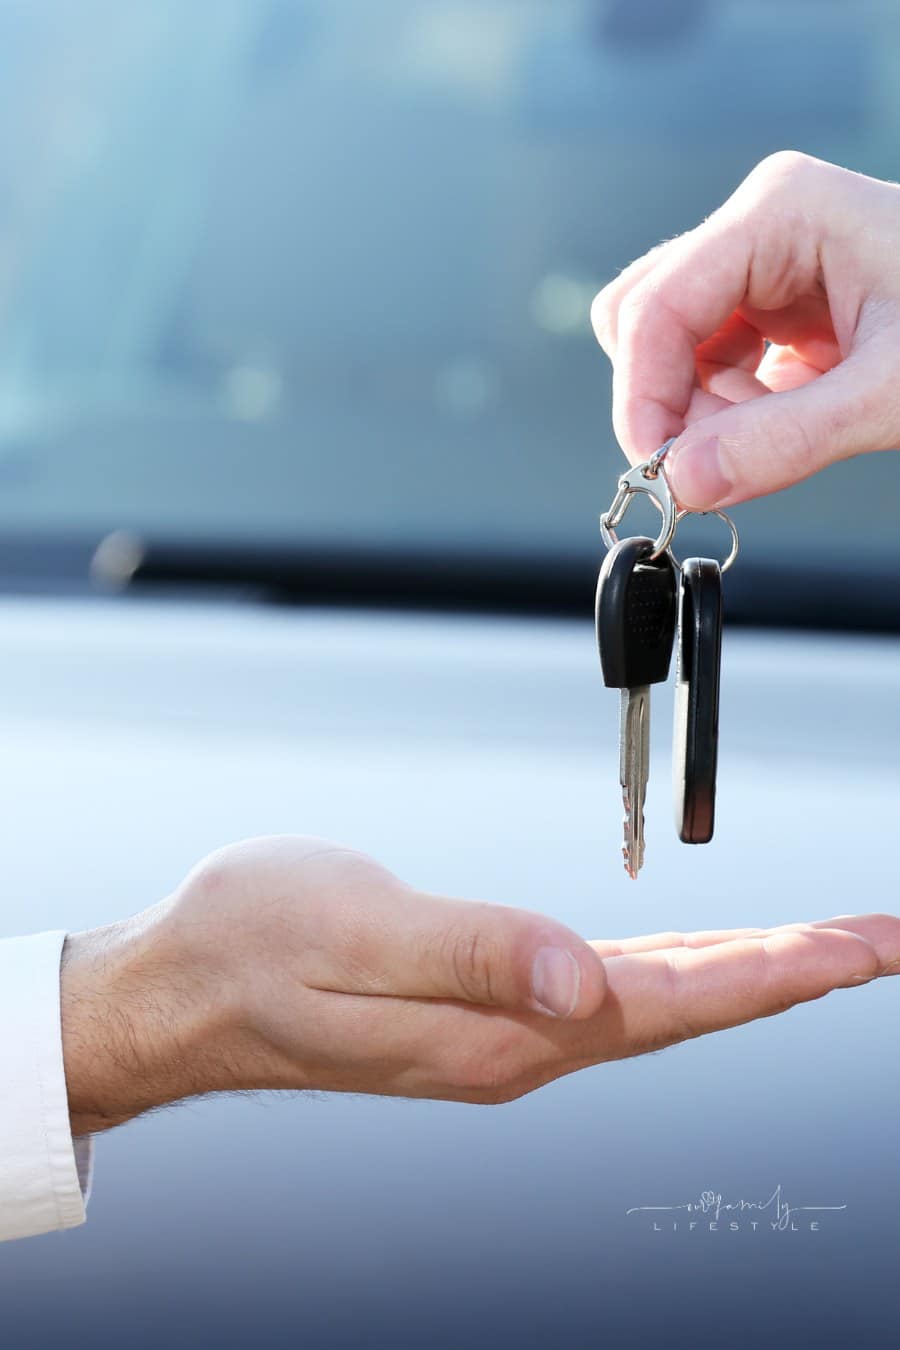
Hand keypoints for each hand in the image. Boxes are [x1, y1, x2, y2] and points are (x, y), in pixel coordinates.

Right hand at [60, 836, 899, 1131]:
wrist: (181, 986)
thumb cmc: (252, 949)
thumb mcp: (354, 931)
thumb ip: (476, 954)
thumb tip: (586, 985)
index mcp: (501, 1030)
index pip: (675, 1004)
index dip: (780, 976)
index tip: (865, 947)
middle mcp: (517, 1043)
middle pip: (688, 1009)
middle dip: (795, 974)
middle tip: (882, 940)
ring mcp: (501, 1030)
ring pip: (658, 1002)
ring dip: (751, 976)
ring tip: (826, 949)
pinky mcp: (481, 1006)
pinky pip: (608, 992)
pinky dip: (680, 974)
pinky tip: (703, 966)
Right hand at [590, 151, 899, 508]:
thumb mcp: (891, 393)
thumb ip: (784, 440)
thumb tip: (682, 482)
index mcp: (780, 212)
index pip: (656, 305)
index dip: (642, 395)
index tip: (658, 472)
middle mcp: (760, 227)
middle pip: (646, 319)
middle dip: (668, 402)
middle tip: (713, 464)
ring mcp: (765, 265)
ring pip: (671, 348)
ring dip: (698, 412)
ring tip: (766, 442)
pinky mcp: (775, 307)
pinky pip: (711, 364)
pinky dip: (726, 411)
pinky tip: (778, 425)